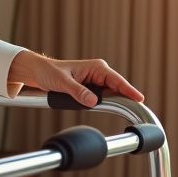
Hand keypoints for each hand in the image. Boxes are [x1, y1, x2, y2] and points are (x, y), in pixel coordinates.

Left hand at [7, 51, 143, 106]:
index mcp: (96, 67)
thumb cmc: (49, 72)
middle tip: (136, 109)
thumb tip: (93, 102)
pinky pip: (102, 98)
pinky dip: (105, 103)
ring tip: (125, 108)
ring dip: (114, 102)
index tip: (139, 99)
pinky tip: (109, 108)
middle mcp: (98, 73)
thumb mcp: (63, 83)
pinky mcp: (90, 89)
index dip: (129, 90)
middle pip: (117, 89)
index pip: (117, 80)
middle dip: (125, 98)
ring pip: (110, 95)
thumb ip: (78, 92)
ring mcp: (95, 82)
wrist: (38, 72)